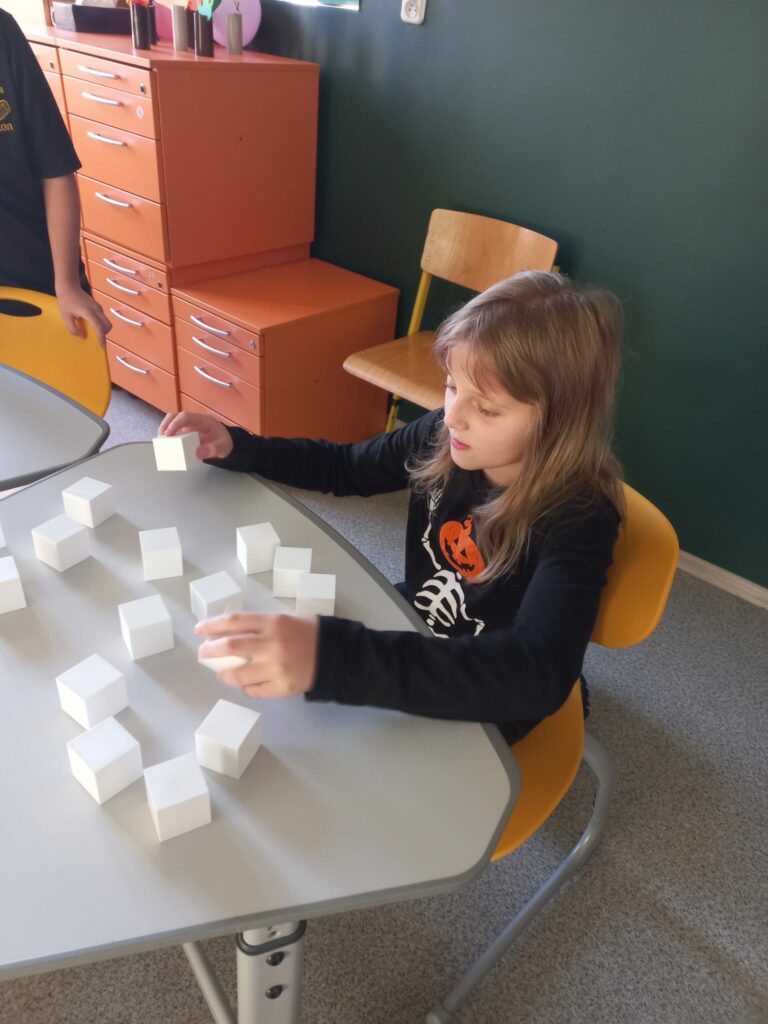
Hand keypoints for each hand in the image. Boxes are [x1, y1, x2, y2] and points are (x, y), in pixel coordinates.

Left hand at [56, 286, 110, 346]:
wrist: (69, 286)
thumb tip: (82, 336)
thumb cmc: (66, 300)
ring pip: (107, 322)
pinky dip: (101, 324)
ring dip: (103, 329)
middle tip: (98, 340)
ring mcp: (98, 307)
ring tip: (95, 333)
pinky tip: (92, 325)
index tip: (102, 346)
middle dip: (104, 334)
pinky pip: (103, 318)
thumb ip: (73, 328)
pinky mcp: (98, 307)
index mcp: (88, 312)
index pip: (99, 327)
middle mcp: (96, 309)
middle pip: (107, 326)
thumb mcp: (65, 317)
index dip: (101, 338)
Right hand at [158, 411, 233, 459]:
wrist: (226, 443)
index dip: (175, 423)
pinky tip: (165, 444)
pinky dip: (168, 437)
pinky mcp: (185, 434)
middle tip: (161, 437)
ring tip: (160, 441)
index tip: (168, 433)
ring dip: (164, 430)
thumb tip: (197, 453)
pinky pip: (174, 432)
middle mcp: (194, 421)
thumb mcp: (223, 447)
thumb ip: (212, 449)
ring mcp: (188, 427)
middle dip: (165, 424)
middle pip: (175, 416)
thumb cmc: (225, 442)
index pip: (186, 416)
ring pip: (172, 423)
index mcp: (203, 420)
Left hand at [196, 613, 319, 698]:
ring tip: (223, 674)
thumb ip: (258, 626)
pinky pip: (254, 690)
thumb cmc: (307, 632)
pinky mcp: (282, 687)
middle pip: (230, 647)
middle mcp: (272, 644)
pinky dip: (246, 687)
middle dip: (210, 651)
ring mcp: (276, 668)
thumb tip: (225, 634)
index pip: (234, 622)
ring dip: (224, 675)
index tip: (199, 630)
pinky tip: (246, 683)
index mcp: (273, 623)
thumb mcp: (283, 620)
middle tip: (203, 653)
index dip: (212, 625)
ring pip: (238, 675)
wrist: (336, 654)